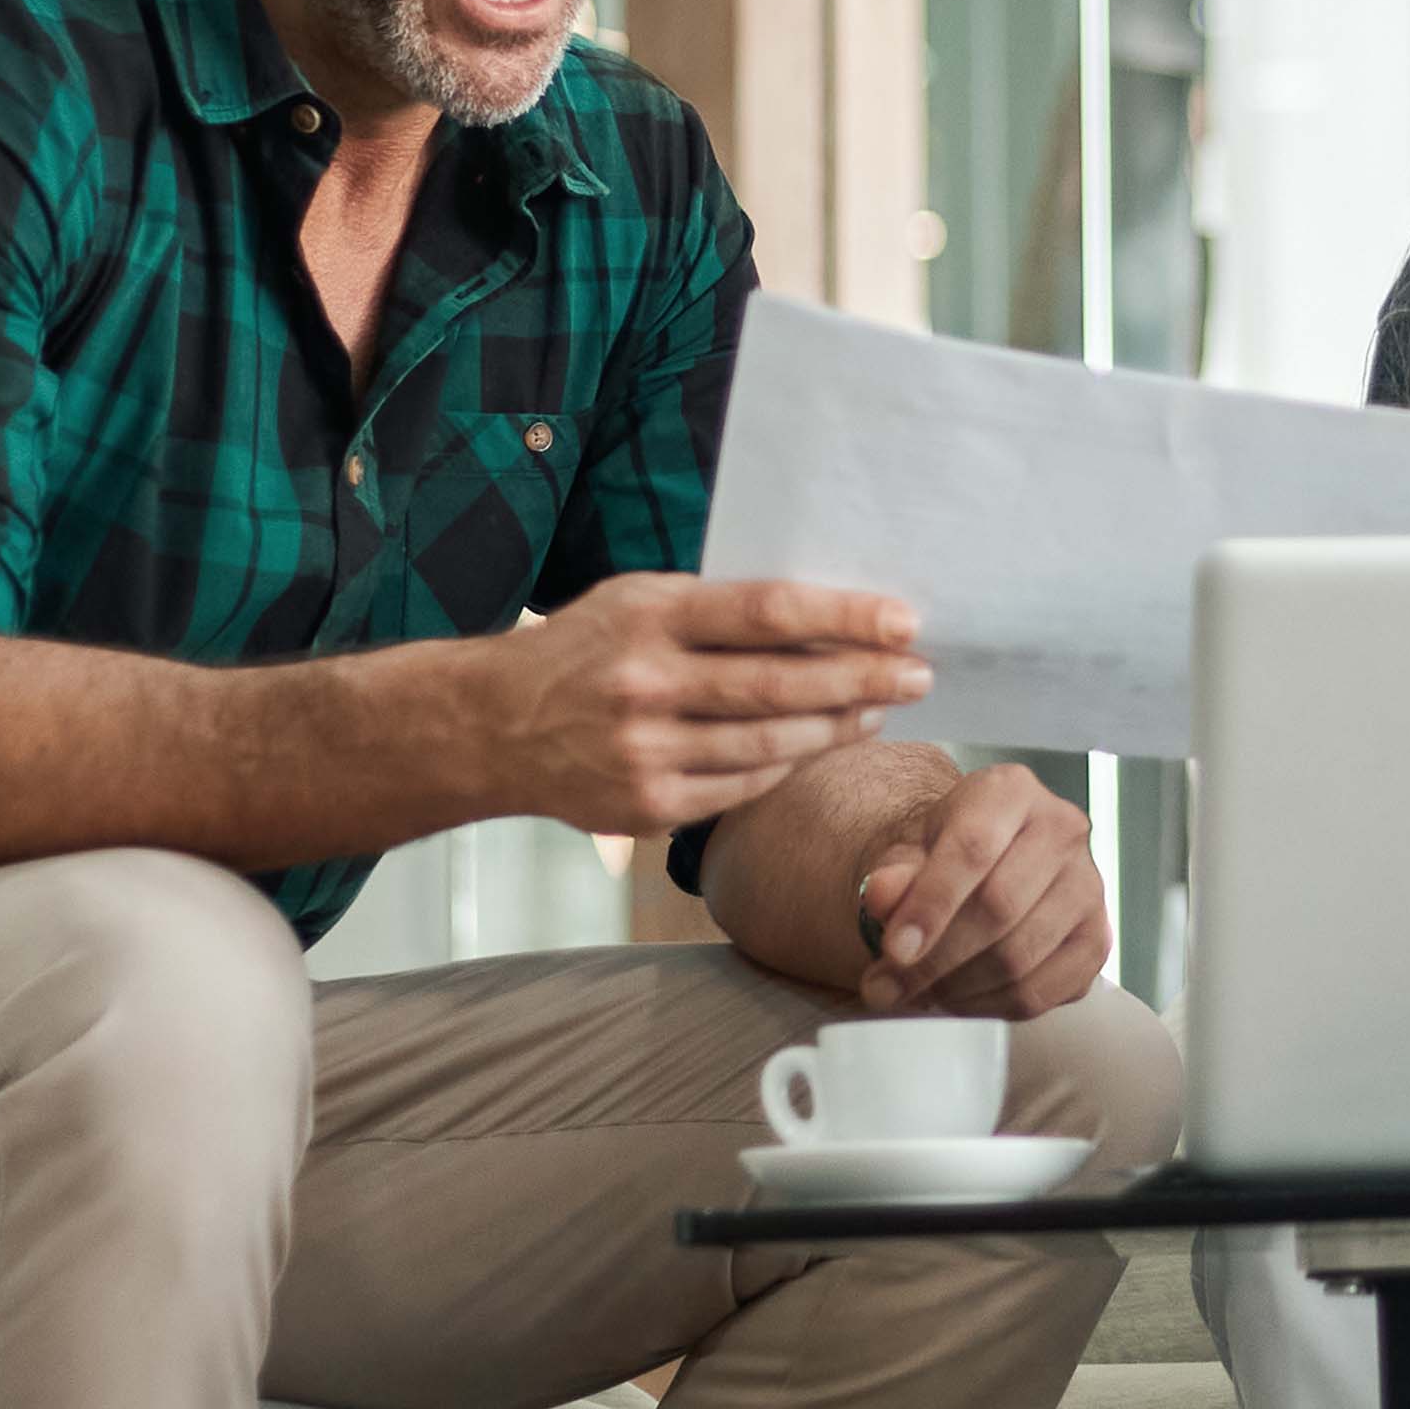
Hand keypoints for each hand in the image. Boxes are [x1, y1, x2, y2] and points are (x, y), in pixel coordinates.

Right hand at [463, 576, 930, 835]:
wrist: (492, 727)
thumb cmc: (584, 650)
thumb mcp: (638, 601)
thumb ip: (718, 609)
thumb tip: (829, 618)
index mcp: (650, 617)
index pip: (766, 612)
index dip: (843, 617)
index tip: (903, 620)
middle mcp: (646, 685)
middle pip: (780, 686)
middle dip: (863, 681)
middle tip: (917, 674)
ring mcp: (645, 753)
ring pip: (770, 744)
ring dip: (837, 728)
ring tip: (878, 710)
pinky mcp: (647, 807)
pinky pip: (743, 787)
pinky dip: (789, 764)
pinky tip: (819, 745)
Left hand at [852, 759, 1111, 1015]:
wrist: (979, 871)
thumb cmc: (941, 857)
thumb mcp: (906, 851)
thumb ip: (892, 872)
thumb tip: (879, 894)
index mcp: (1011, 791)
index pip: (973, 849)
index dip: (930, 905)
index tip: (893, 951)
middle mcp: (1063, 829)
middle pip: (999, 908)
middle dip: (934, 960)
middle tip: (885, 987)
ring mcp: (1088, 887)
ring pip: (1019, 958)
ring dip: (955, 989)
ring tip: (914, 993)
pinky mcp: (1096, 941)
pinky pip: (1041, 992)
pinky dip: (988, 1008)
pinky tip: (955, 999)